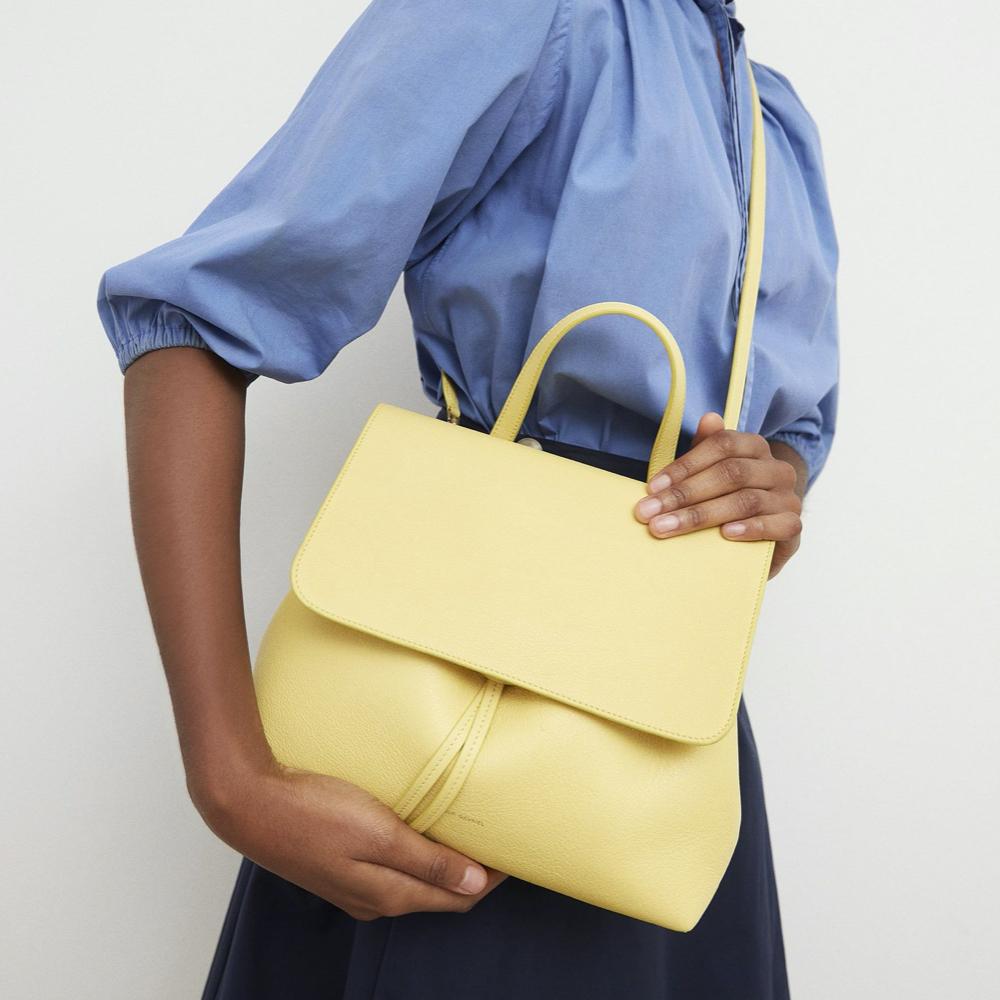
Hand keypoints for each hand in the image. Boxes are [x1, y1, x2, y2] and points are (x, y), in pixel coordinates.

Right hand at [196, 759, 507, 920]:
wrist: (250, 805)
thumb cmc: (313, 814)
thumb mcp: (379, 833)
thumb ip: (428, 860)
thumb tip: (476, 884)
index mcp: (391, 893)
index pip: (458, 896)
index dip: (490, 876)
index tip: (513, 849)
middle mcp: (376, 898)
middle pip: (439, 891)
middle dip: (472, 871)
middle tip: (494, 835)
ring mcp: (355, 885)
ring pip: (415, 880)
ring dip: (443, 861)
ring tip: (462, 827)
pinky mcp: (340, 866)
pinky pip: (392, 868)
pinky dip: (416, 853)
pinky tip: (417, 828)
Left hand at [633, 412, 804, 578]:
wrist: (765, 532)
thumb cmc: (729, 498)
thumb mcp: (710, 472)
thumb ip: (705, 448)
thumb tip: (708, 418)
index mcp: (754, 447)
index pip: (720, 446)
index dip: (684, 465)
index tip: (652, 487)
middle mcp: (775, 468)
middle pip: (730, 473)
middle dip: (684, 494)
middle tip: (650, 513)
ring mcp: (788, 497)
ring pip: (747, 501)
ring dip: (702, 515)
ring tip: (669, 527)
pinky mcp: (793, 525)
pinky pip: (780, 525)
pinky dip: (752, 528)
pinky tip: (726, 534)